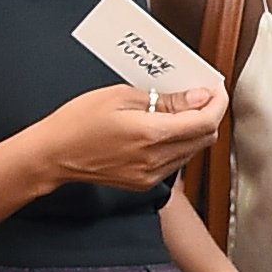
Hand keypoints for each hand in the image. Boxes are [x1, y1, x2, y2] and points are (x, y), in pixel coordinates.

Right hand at [29, 82, 220, 194]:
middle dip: (208, 114)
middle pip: (204, 137)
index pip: (204, 121)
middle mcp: (155, 159)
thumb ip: (166, 99)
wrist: (54, 154)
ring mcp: (151, 174)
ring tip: (180, 109)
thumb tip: (198, 97)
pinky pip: (176, 162)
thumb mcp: (121, 96)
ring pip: (193, 151)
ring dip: (194, 129)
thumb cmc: (78, 121)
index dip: (217, 103)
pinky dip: (179, 143)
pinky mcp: (145, 182)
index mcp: (150, 134)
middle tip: (199, 95)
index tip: (215, 89)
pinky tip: (165, 128)